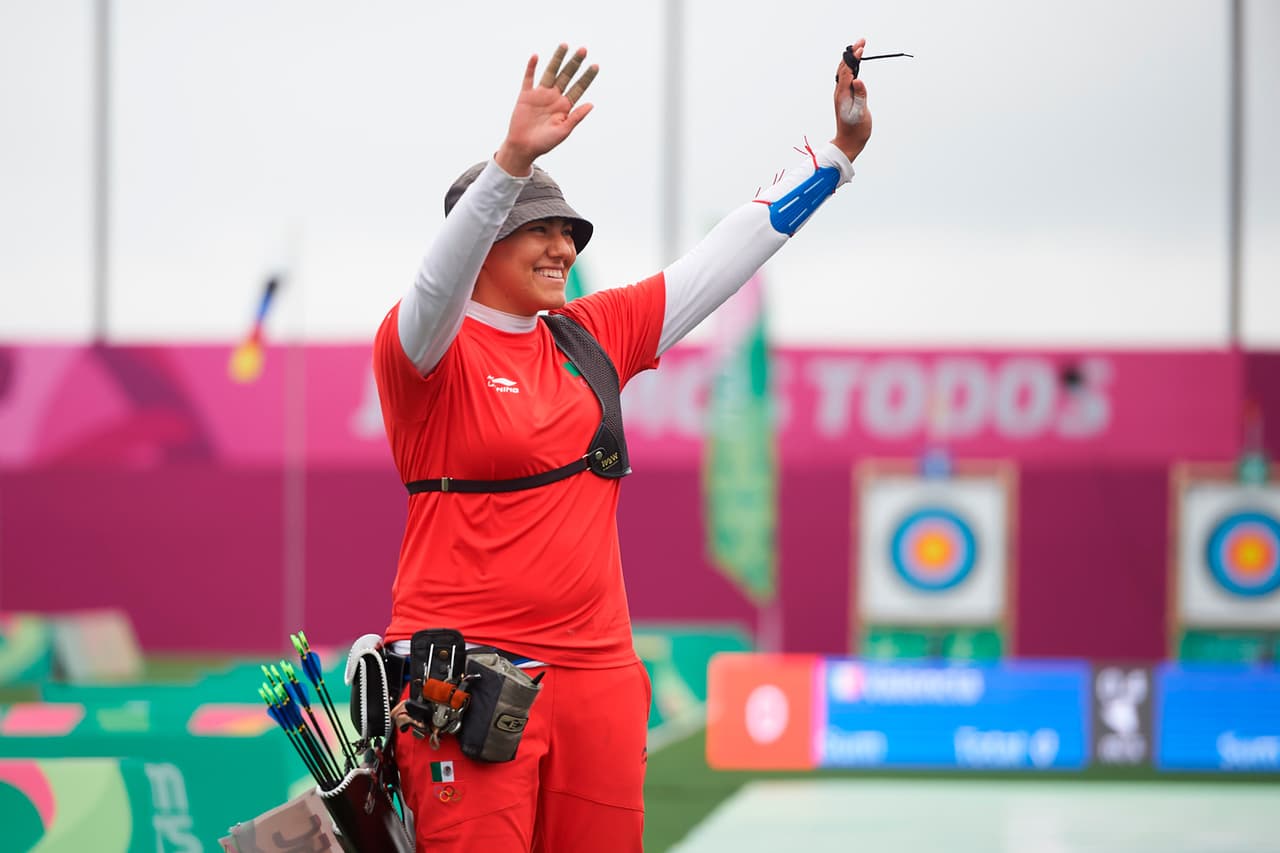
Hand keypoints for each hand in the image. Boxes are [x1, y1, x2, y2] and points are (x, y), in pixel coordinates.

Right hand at [495, 44, 598, 175]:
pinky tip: (536, 56)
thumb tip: (591, 104)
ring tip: (564, 45)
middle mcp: (554, 97)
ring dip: (557, 59)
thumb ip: (576, 117)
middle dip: (575, 63)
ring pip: (550, 72)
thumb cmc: (545, 143)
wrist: (523, 147)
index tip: (596, 66)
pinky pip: (529, 78)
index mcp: (565, 106)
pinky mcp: (526, 95)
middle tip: (583, 49)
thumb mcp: (563, 131)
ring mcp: (540, 94)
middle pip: (566, 76)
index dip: (587, 77)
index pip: (579, 88)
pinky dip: (531, 67)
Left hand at [832, 39, 871, 161]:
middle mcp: (840, 92)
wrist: (848, 142)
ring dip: (851, 59)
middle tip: (862, 41)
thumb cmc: (856, 130)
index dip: (854, 58)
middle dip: (852, 53)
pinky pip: (846, 78)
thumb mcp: (861, 113)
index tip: (862, 47)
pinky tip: (856, 65)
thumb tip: (857, 80)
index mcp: (843, 94)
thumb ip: (860, 96)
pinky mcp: (845, 98)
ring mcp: (841, 95)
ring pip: (844, 72)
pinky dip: (851, 68)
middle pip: (844, 67)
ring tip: (860, 48)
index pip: (847, 70)